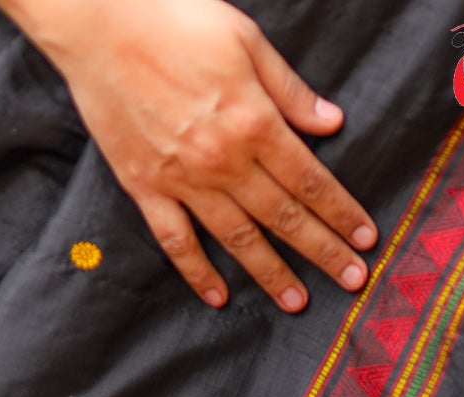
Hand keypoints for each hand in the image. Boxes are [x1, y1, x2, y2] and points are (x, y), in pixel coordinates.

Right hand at [0, 0, 376, 310]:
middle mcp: (224, 160)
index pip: (310, 179)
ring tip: (297, 301)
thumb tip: (331, 122)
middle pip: (284, 217)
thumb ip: (289, 89)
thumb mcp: (245, 39)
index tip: (365, 239)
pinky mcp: (146, 187)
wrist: (98, 22)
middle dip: (323, 251)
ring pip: (238, 239)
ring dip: (271, 273)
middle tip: (352, 280)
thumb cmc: (174, 18)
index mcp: (254, 122)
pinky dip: (198, 272)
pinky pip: (177, 241)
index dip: (341, 212)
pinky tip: (218, 296)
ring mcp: (183, 179)